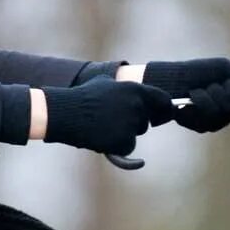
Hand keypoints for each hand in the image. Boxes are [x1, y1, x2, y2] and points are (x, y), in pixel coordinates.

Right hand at [40, 77, 175, 155]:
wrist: (66, 112)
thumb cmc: (83, 96)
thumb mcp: (104, 81)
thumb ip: (124, 86)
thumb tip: (133, 82)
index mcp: (136, 89)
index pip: (163, 100)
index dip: (163, 109)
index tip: (161, 116)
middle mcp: (137, 105)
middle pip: (145, 121)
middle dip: (133, 123)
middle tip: (112, 121)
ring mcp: (131, 123)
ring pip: (135, 134)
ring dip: (123, 134)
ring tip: (102, 127)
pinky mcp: (124, 140)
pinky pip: (127, 148)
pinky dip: (117, 147)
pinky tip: (102, 138)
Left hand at [142, 57, 229, 131]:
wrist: (168, 79)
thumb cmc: (196, 71)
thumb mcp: (222, 70)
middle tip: (218, 83)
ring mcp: (216, 121)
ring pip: (224, 112)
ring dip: (210, 96)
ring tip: (197, 89)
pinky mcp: (200, 127)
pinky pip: (206, 118)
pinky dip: (197, 102)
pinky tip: (189, 99)